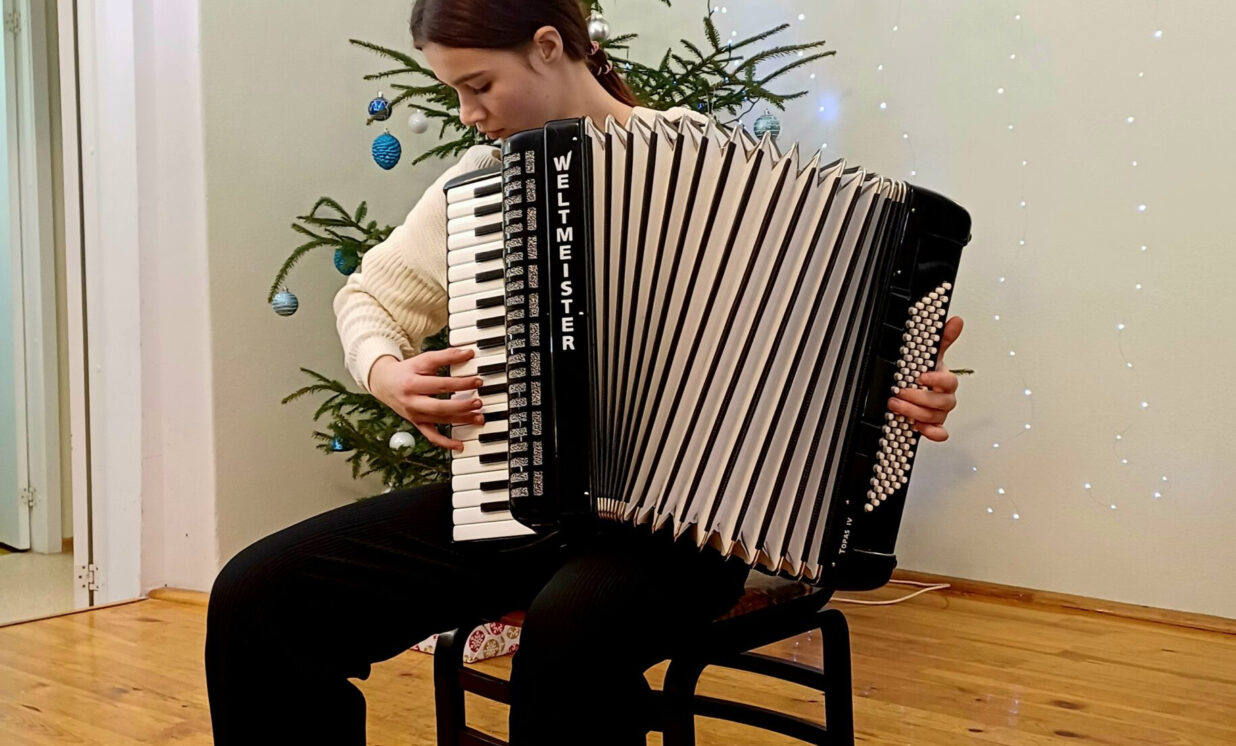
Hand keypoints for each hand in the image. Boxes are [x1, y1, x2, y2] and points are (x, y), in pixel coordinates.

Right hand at [368, 349, 485, 451]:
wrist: (384, 383)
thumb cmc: (407, 370)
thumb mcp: (423, 360)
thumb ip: (446, 356)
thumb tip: (469, 353)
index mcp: (412, 383)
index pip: (440, 384)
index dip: (461, 383)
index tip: (477, 381)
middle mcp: (412, 401)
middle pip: (439, 406)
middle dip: (461, 405)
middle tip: (478, 402)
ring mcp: (414, 414)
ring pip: (439, 420)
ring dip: (461, 420)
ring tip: (478, 417)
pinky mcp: (417, 423)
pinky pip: (431, 436)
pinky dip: (445, 443)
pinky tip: (460, 445)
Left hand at [888, 315, 963, 442]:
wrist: (915, 390)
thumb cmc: (925, 372)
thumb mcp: (930, 354)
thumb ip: (942, 338)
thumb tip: (955, 320)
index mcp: (944, 381)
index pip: (949, 382)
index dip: (936, 380)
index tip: (920, 376)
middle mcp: (943, 398)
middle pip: (942, 403)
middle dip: (919, 398)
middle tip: (900, 392)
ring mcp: (938, 413)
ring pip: (935, 417)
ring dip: (915, 413)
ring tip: (896, 405)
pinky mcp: (932, 426)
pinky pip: (940, 433)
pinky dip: (932, 433)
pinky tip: (919, 428)